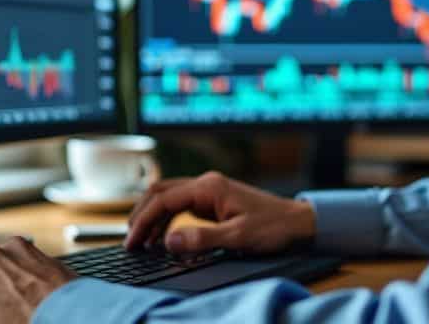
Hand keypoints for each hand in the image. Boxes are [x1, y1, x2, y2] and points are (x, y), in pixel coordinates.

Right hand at [124, 170, 315, 254]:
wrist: (298, 222)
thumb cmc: (273, 227)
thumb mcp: (238, 237)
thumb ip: (202, 239)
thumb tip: (168, 242)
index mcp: (210, 187)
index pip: (164, 199)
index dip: (143, 221)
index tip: (132, 241)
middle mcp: (206, 184)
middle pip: (160, 192)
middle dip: (141, 215)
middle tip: (130, 242)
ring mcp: (209, 191)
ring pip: (168, 198)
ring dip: (152, 218)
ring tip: (142, 243)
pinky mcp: (213, 201)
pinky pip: (181, 206)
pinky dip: (166, 220)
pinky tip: (162, 239)